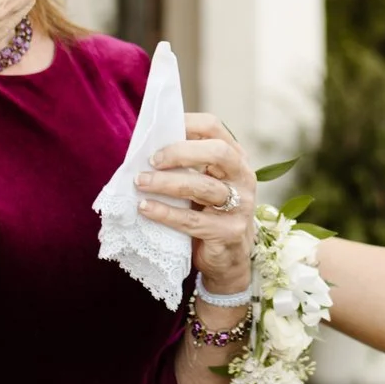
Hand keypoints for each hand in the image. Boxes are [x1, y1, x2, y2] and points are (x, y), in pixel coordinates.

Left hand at [136, 114, 256, 295]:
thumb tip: (147, 146)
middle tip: (151, 161)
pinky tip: (145, 208)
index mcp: (236, 158)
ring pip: (203, 187)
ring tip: (141, 183)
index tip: (158, 132)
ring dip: (167, 183)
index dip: (186, 124)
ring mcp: (240, 206)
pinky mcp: (229, 232)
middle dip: (180, 152)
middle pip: (217, 153)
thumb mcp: (205, 183)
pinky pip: (192, 220)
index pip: (214, 127)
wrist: (228, 259)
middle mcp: (244, 178)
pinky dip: (165, 213)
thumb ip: (188, 164)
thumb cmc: (209, 213)